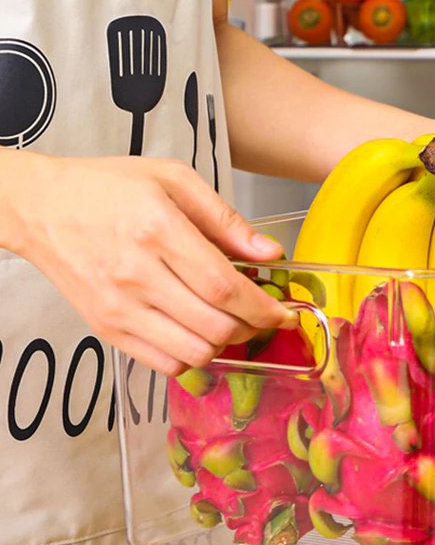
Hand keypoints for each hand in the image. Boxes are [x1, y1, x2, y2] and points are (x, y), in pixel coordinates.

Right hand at [12, 155, 293, 376]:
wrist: (40, 207)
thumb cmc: (108, 188)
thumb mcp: (174, 180)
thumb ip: (226, 220)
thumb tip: (270, 254)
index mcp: (158, 230)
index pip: (225, 287)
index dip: (263, 308)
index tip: (284, 314)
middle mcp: (137, 275)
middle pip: (215, 326)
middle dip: (251, 327)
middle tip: (258, 315)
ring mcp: (119, 308)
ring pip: (195, 353)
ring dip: (224, 344)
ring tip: (227, 321)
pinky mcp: (107, 329)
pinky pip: (165, 365)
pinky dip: (192, 357)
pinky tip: (195, 332)